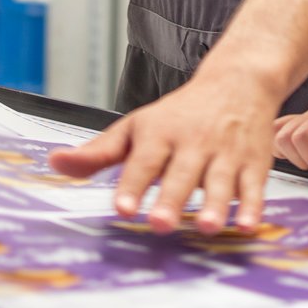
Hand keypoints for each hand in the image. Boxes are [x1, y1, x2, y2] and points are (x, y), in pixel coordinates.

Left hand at [48, 70, 277, 234]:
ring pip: (219, 181)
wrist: (238, 81)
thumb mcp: (136, 127)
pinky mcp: (252, 162)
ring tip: (206, 226)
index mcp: (160, 134)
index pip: (143, 161)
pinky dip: (252, 205)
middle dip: (171, 198)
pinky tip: (247, 224)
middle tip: (161, 223)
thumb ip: (98, 153)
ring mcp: (224, 153)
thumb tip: (55, 164)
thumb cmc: (180, 113)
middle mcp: (192, 142)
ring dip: (214, 204)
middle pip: (180, 174)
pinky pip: (253, 185)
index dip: (132, 185)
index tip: (123, 208)